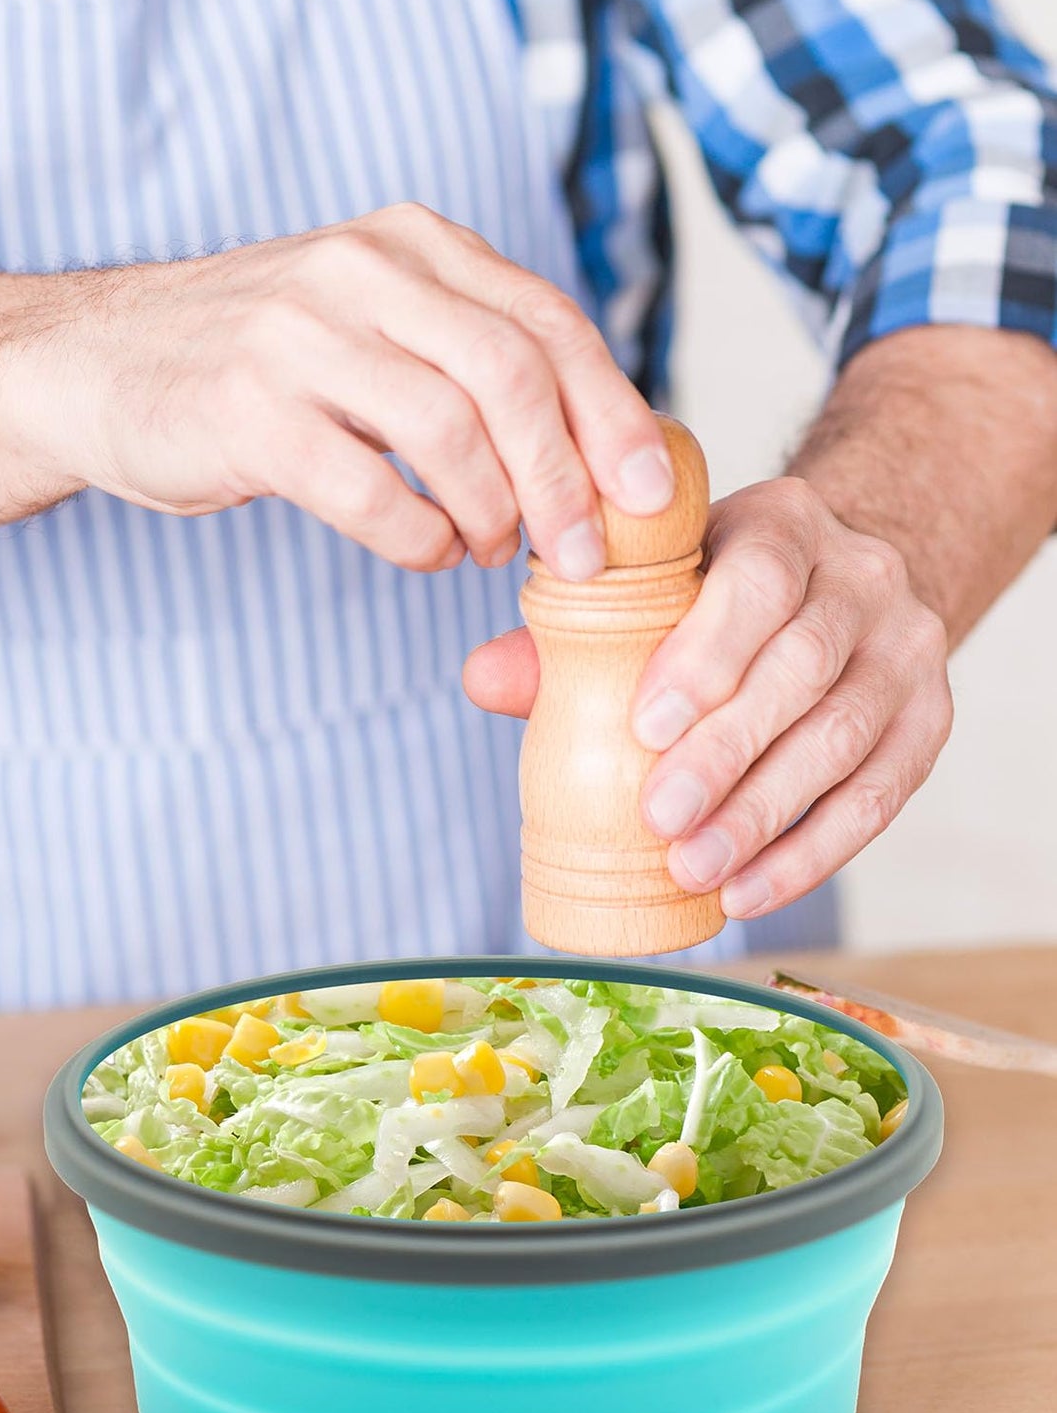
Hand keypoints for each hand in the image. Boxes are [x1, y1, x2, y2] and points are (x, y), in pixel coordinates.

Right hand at [11, 204, 674, 575]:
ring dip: (494, 513)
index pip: (547, 321)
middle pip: (513, 376)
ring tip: (489, 547)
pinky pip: (371, 493)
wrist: (91, 363)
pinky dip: (419, 540)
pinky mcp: (248, 413)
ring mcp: (297, 337)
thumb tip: (597, 442)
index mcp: (406, 242)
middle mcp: (357, 271)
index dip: (612, 413)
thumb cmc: (254, 356)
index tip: (647, 491)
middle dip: (568, 479)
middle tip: (583, 553)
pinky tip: (425, 551)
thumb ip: (465, 346)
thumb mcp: (366, 311)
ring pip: (451, 433)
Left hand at [463, 477, 952, 919]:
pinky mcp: (930, 720)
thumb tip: (483, 680)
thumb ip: (576, 627)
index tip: (644, 723)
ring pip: (844, 737)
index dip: (706, 655)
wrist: (841, 579)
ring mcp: (908, 648)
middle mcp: (862, 577)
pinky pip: (880, 796)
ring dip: (765, 814)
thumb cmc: (721, 589)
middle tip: (659, 817)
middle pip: (803, 668)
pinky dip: (812, 852)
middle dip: (728, 751)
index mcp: (785, 523)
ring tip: (694, 867)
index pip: (759, 582)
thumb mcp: (658, 579)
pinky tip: (750, 890)